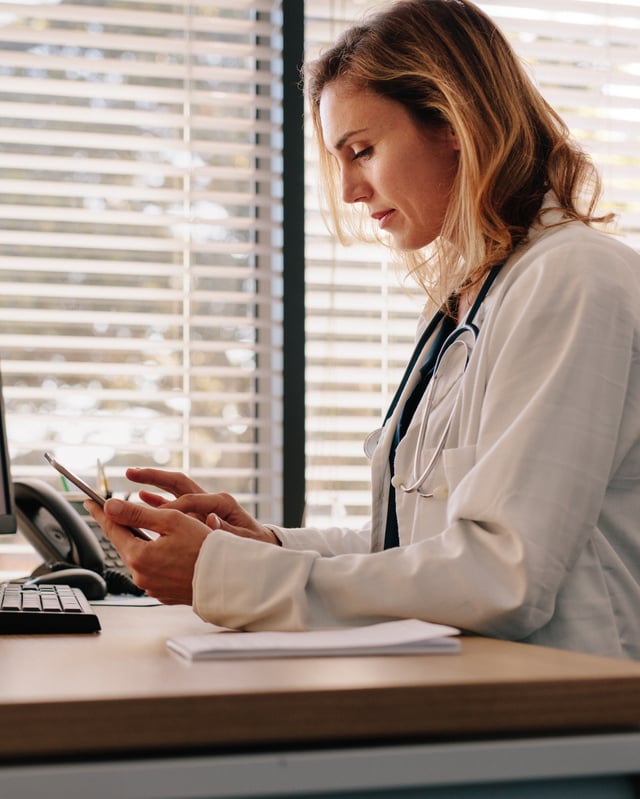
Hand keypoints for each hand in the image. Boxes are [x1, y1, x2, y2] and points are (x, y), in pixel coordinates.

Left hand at [84, 497, 210, 604]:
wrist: (227, 579)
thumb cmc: (205, 548)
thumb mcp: (172, 521)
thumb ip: (138, 513)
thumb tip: (111, 507)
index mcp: (139, 556)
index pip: (113, 529)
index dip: (101, 513)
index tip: (90, 501)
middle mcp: (141, 575)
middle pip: (125, 544)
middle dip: (124, 526)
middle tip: (119, 510)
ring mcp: (152, 587)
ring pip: (139, 558)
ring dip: (142, 542)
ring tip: (151, 529)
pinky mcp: (163, 593)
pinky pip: (153, 571)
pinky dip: (156, 558)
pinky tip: (169, 551)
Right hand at [125, 467, 279, 543]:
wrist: (260, 547)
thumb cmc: (254, 545)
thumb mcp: (244, 540)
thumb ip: (226, 532)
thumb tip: (212, 521)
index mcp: (222, 502)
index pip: (190, 500)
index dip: (170, 507)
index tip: (151, 513)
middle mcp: (211, 499)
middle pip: (179, 483)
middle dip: (155, 477)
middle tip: (131, 472)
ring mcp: (203, 505)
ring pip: (174, 490)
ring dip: (153, 483)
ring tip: (132, 475)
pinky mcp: (198, 514)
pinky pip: (174, 503)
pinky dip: (159, 499)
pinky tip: (142, 496)